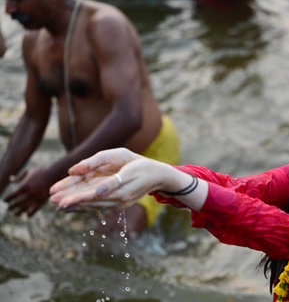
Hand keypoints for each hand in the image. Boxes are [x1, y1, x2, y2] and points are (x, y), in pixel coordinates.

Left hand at [5, 167, 51, 216]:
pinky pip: (35, 209)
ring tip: (15, 214)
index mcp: (24, 186)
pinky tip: (28, 215)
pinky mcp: (43, 200)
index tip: (5, 201)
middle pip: (17, 203)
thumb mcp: (29, 171)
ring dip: (19, 212)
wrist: (55, 174)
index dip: (7, 199)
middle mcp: (29, 193)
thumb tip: (11, 179)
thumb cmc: (42, 171)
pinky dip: (30, 213)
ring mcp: (36, 197)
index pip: (12, 195)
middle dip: (11, 206)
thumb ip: (19, 177)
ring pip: (25, 208)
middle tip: (8, 209)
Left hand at [49, 148, 168, 210]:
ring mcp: (119, 203)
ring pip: (94, 205)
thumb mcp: (124, 158)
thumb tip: (90, 185)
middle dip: (72, 202)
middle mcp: (119, 199)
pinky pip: (99, 205)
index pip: (94, 194)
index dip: (77, 198)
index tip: (62, 201)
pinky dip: (85, 205)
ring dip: (76, 206)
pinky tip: (73, 206)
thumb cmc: (140, 163)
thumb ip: (104, 169)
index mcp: (121, 188)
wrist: (159, 175)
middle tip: (54, 202)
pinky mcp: (119, 202)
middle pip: (91, 201)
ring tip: (59, 205)